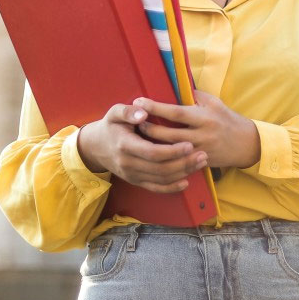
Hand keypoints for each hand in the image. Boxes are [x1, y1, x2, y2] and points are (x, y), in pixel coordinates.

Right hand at [77, 102, 208, 192]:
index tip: (189, 145)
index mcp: (125, 145)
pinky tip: (186, 181)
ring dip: (183, 173)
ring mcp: (132, 175)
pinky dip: (172, 187)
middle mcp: (128, 163)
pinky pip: (155, 188)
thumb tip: (143, 112)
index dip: (172, 151)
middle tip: (202, 154)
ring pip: (161, 179)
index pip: (152, 152)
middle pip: (160, 168)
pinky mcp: (135, 181)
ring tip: (200, 163)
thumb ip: (128, 111)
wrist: (96, 147)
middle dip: (184, 163)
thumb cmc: (111, 126)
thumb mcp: (114, 113)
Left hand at [134, 91, 261, 169]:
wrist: (246, 144)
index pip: (176, 112)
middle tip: (133, 122)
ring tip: (137, 137)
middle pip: (169, 134)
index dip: (156, 107)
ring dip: (153, 144)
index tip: (139, 101)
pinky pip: (178, 162)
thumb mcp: (213, 102)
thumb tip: (173, 86)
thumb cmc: (227, 119)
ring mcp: (200, 151)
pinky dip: (163, 157)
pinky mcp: (199, 163)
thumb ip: (194, 96)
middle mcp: (201, 135)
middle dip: (149, 128)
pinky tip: (151, 153)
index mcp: (204, 117)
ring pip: (170, 151)